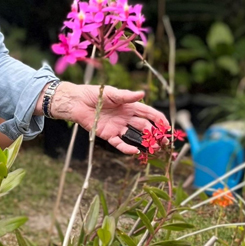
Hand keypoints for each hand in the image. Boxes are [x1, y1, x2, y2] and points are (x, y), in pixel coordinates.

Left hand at [45, 82, 168, 155]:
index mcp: (129, 106)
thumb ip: (127, 96)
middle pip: (145, 127)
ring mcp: (118, 127)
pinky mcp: (108, 135)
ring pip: (135, 137)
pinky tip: (135, 152)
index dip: (159, 120)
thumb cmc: (95, 94)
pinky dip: (127, 148)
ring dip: (145, 143)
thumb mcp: (112, 93)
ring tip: (154, 148)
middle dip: (156, 134)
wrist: (77, 102)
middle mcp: (126, 118)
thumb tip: (142, 93)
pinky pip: (120, 143)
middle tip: (165, 142)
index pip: (148, 114)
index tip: (167, 127)